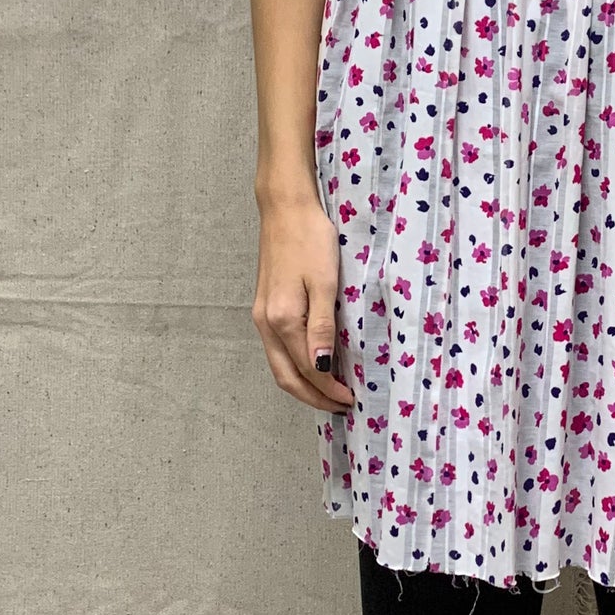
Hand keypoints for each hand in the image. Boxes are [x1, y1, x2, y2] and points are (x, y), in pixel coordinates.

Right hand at [252, 195, 356, 412]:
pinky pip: (277, 349)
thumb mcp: (324, 282)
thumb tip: (321, 366)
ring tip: (329, 391)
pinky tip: (313, 363)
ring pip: (279, 365)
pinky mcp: (264, 306)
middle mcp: (266, 323)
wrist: (286, 208)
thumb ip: (322, 326)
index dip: (329, 388)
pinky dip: (295, 365)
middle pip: (286, 377)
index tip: (352, 399)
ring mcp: (262, 315)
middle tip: (341, 406)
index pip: (308, 368)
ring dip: (302, 384)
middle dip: (313, 397)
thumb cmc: (310, 239)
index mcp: (282, 319)